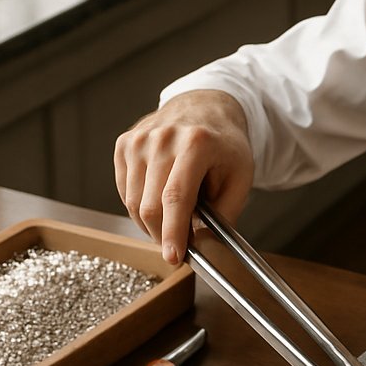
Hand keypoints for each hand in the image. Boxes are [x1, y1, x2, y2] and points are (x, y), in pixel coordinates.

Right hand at [114, 90, 254, 263]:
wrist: (205, 108)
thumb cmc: (225, 146)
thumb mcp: (241, 178)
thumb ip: (224, 213)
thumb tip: (201, 244)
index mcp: (196, 143)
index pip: (176, 197)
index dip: (173, 232)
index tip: (173, 257)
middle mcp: (162, 138)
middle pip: (150, 205)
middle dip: (162, 235)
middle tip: (179, 246)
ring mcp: (139, 140)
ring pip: (132, 202)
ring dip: (151, 223)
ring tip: (174, 220)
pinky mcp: (124, 144)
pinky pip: (124, 191)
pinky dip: (140, 206)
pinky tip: (159, 201)